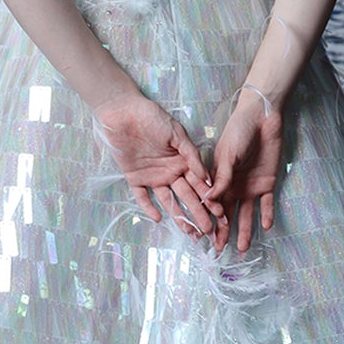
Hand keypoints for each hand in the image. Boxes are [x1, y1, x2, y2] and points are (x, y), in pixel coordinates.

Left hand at [93, 93, 226, 247]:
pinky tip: (158, 218)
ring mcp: (153, 177)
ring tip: (190, 232)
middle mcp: (170, 172)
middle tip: (209, 231)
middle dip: (199, 214)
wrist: (123, 111)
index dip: (211, 199)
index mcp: (183, 161)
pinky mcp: (134, 178)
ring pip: (169, 201)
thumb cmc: (151, 117)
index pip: (200, 184)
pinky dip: (149, 208)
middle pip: (187, 197)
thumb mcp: (177, 133)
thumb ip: (191, 155)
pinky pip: (142, 197)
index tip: (221, 214)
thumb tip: (208, 178)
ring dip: (179, 216)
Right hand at [206, 91, 284, 252]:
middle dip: (224, 232)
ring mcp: (251, 186)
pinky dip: (266, 215)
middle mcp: (233, 186)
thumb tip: (209, 200)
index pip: (214, 205)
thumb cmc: (239, 131)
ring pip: (246, 214)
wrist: (263, 118)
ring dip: (245, 230)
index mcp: (219, 179)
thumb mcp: (227, 154)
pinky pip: (266, 204)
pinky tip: (265, 227)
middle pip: (228, 214)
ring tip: (242, 248)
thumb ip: (222, 177)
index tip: (207, 236)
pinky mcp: (267, 183)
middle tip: (220, 251)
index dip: (211, 220)